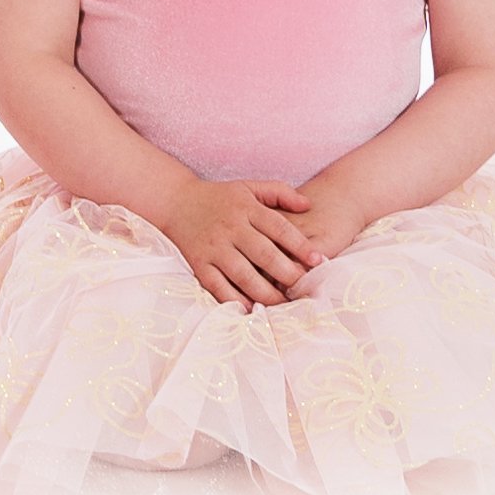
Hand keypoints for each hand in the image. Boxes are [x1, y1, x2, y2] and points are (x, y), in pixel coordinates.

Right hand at [153, 176, 317, 304]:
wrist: (175, 201)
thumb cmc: (220, 197)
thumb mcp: (249, 187)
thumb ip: (280, 192)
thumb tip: (308, 204)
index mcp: (246, 208)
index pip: (279, 228)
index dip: (300, 246)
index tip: (318, 261)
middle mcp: (231, 228)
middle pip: (264, 254)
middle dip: (288, 273)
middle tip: (304, 287)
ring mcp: (214, 247)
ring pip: (243, 275)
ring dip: (266, 292)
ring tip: (283, 302)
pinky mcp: (199, 263)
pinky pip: (218, 286)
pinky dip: (234, 299)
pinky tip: (251, 307)